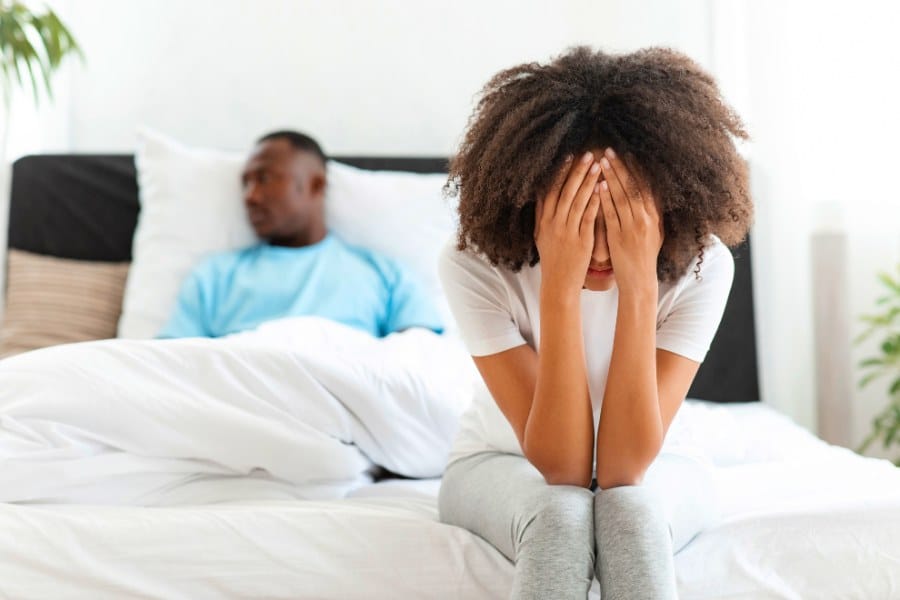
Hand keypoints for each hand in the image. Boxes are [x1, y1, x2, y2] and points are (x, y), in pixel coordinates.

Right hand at [535, 151, 602, 296]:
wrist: (558, 284)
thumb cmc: (553, 260)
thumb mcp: (541, 237)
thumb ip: (542, 216)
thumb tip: (541, 195)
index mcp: (543, 222)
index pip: (550, 191)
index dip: (559, 173)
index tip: (568, 157)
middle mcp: (553, 224)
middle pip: (564, 192)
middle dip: (576, 171)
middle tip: (587, 154)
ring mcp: (566, 232)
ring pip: (577, 201)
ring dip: (588, 181)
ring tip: (598, 165)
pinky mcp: (580, 241)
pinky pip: (588, 217)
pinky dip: (594, 201)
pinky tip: (602, 189)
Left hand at [597, 148, 662, 295]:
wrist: (639, 280)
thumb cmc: (644, 256)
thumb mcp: (655, 232)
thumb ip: (652, 212)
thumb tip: (651, 192)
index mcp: (655, 216)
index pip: (645, 185)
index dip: (635, 168)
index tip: (626, 153)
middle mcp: (646, 219)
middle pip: (633, 187)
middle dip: (621, 167)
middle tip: (609, 150)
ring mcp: (633, 228)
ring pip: (622, 197)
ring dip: (611, 177)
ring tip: (601, 162)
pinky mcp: (619, 238)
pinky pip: (612, 214)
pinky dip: (605, 199)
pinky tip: (598, 186)